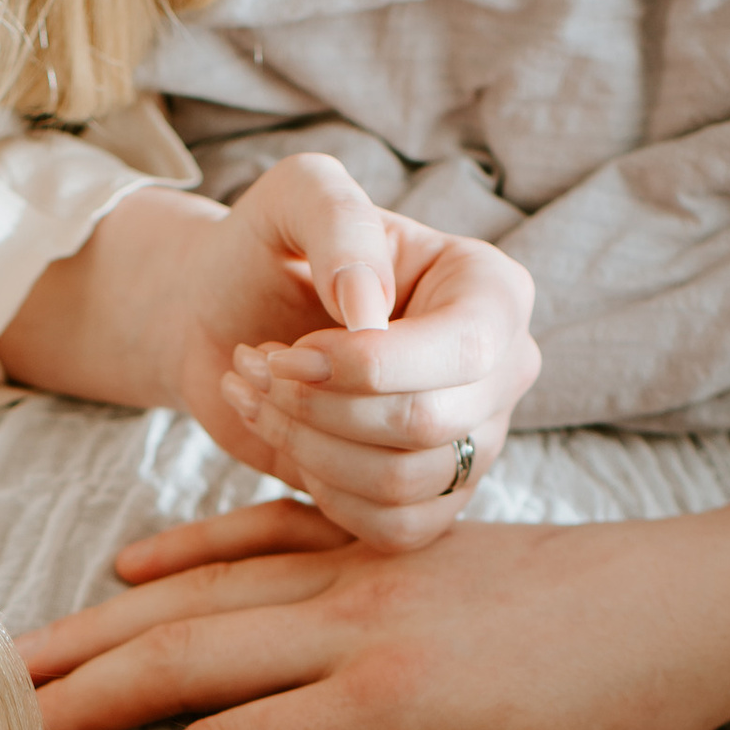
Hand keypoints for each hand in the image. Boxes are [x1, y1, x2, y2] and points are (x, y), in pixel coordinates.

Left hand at [0, 158, 538, 554]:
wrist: (230, 317)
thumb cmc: (271, 250)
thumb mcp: (298, 199)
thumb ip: (337, 221)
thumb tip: (369, 310)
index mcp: (492, 293)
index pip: (459, 352)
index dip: (363, 365)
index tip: (287, 350)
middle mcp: (500, 373)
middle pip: (427, 426)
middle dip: (322, 406)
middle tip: (261, 368)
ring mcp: (471, 445)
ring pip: (402, 485)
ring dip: (309, 447)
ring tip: (262, 395)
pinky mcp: (429, 501)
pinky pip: (392, 531)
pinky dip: (323, 495)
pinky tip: (288, 443)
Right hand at [22, 500, 729, 729]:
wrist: (694, 602)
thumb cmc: (612, 723)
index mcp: (386, 700)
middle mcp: (356, 618)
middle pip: (181, 653)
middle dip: (73, 694)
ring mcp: (363, 566)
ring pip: (201, 591)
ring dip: (99, 625)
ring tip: (15, 655)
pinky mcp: (381, 541)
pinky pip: (262, 532)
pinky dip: (187, 549)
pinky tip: (124, 568)